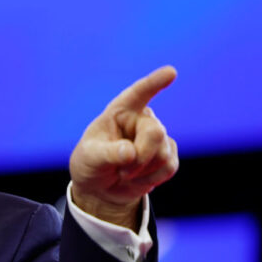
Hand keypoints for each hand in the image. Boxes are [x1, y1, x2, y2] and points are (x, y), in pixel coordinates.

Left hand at [69, 66, 178, 229]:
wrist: (100, 188)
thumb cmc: (90, 164)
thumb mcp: (90, 158)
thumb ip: (108, 153)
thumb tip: (130, 152)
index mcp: (119, 111)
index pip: (138, 93)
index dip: (154, 82)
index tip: (171, 72)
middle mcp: (141, 119)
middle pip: (156, 132)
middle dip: (141, 156)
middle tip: (122, 171)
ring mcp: (156, 136)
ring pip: (164, 153)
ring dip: (142, 171)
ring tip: (123, 173)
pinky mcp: (167, 154)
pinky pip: (170, 166)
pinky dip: (152, 179)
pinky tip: (136, 179)